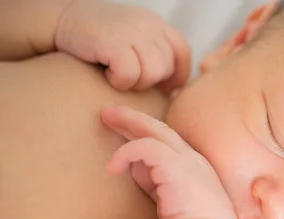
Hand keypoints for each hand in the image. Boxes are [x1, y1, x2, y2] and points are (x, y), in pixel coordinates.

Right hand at [56, 0, 190, 93]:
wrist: (59, 20)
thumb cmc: (99, 40)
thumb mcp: (134, 40)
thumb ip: (155, 55)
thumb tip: (176, 90)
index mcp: (157, 24)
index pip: (182, 52)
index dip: (176, 75)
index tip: (162, 88)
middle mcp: (148, 25)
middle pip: (166, 67)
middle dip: (150, 81)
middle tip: (128, 77)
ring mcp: (132, 32)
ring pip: (152, 73)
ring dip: (135, 82)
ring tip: (117, 75)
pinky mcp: (114, 42)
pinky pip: (130, 75)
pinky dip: (119, 82)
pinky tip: (107, 76)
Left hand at [102, 105, 240, 218]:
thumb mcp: (172, 204)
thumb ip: (156, 185)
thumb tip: (136, 169)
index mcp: (197, 173)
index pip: (171, 149)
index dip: (148, 139)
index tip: (128, 136)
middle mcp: (195, 162)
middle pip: (163, 132)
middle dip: (137, 120)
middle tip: (111, 112)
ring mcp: (188, 160)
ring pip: (156, 131)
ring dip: (130, 122)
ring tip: (106, 116)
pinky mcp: (176, 164)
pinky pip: (145, 147)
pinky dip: (126, 152)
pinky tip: (112, 167)